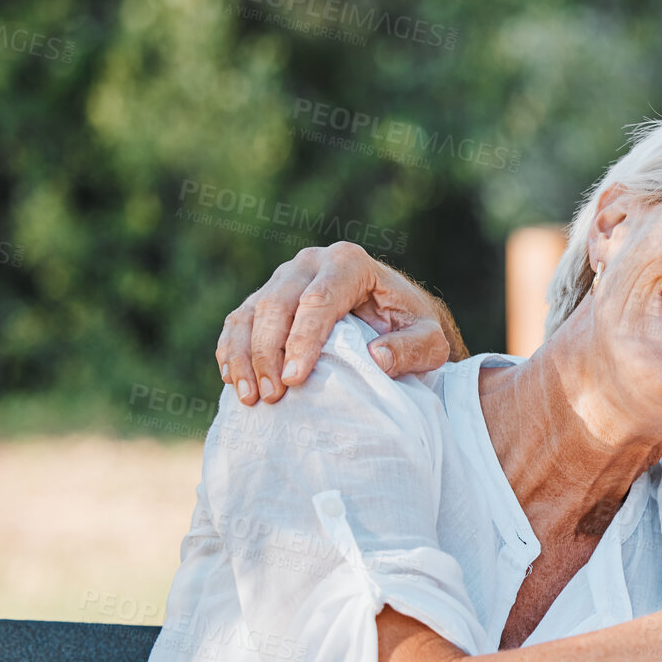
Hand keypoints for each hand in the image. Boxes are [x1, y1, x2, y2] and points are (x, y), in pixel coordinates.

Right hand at [214, 241, 461, 404]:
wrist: (395, 317)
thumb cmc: (412, 328)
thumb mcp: (429, 341)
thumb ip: (411, 348)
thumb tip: (376, 357)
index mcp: (350, 263)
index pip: (318, 301)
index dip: (303, 341)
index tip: (295, 380)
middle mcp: (312, 263)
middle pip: (277, 304)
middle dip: (270, 352)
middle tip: (273, 396)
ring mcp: (284, 278)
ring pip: (251, 312)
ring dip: (245, 356)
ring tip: (250, 397)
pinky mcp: (265, 298)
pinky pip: (238, 322)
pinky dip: (232, 352)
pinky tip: (236, 383)